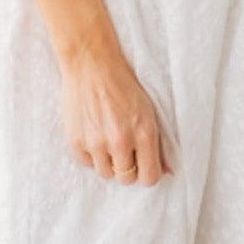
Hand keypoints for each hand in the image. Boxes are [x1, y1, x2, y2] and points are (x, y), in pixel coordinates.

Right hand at [60, 45, 173, 184]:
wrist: (91, 64)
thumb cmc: (124, 85)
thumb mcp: (149, 111)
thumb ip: (158, 144)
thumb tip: (168, 171)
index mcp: (143, 133)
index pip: (149, 177)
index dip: (147, 173)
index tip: (143, 165)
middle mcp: (120, 141)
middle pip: (126, 179)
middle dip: (127, 169)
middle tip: (124, 151)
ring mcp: (96, 142)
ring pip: (105, 173)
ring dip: (108, 162)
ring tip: (107, 140)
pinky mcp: (76, 141)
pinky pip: (87, 163)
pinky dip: (91, 154)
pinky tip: (94, 134)